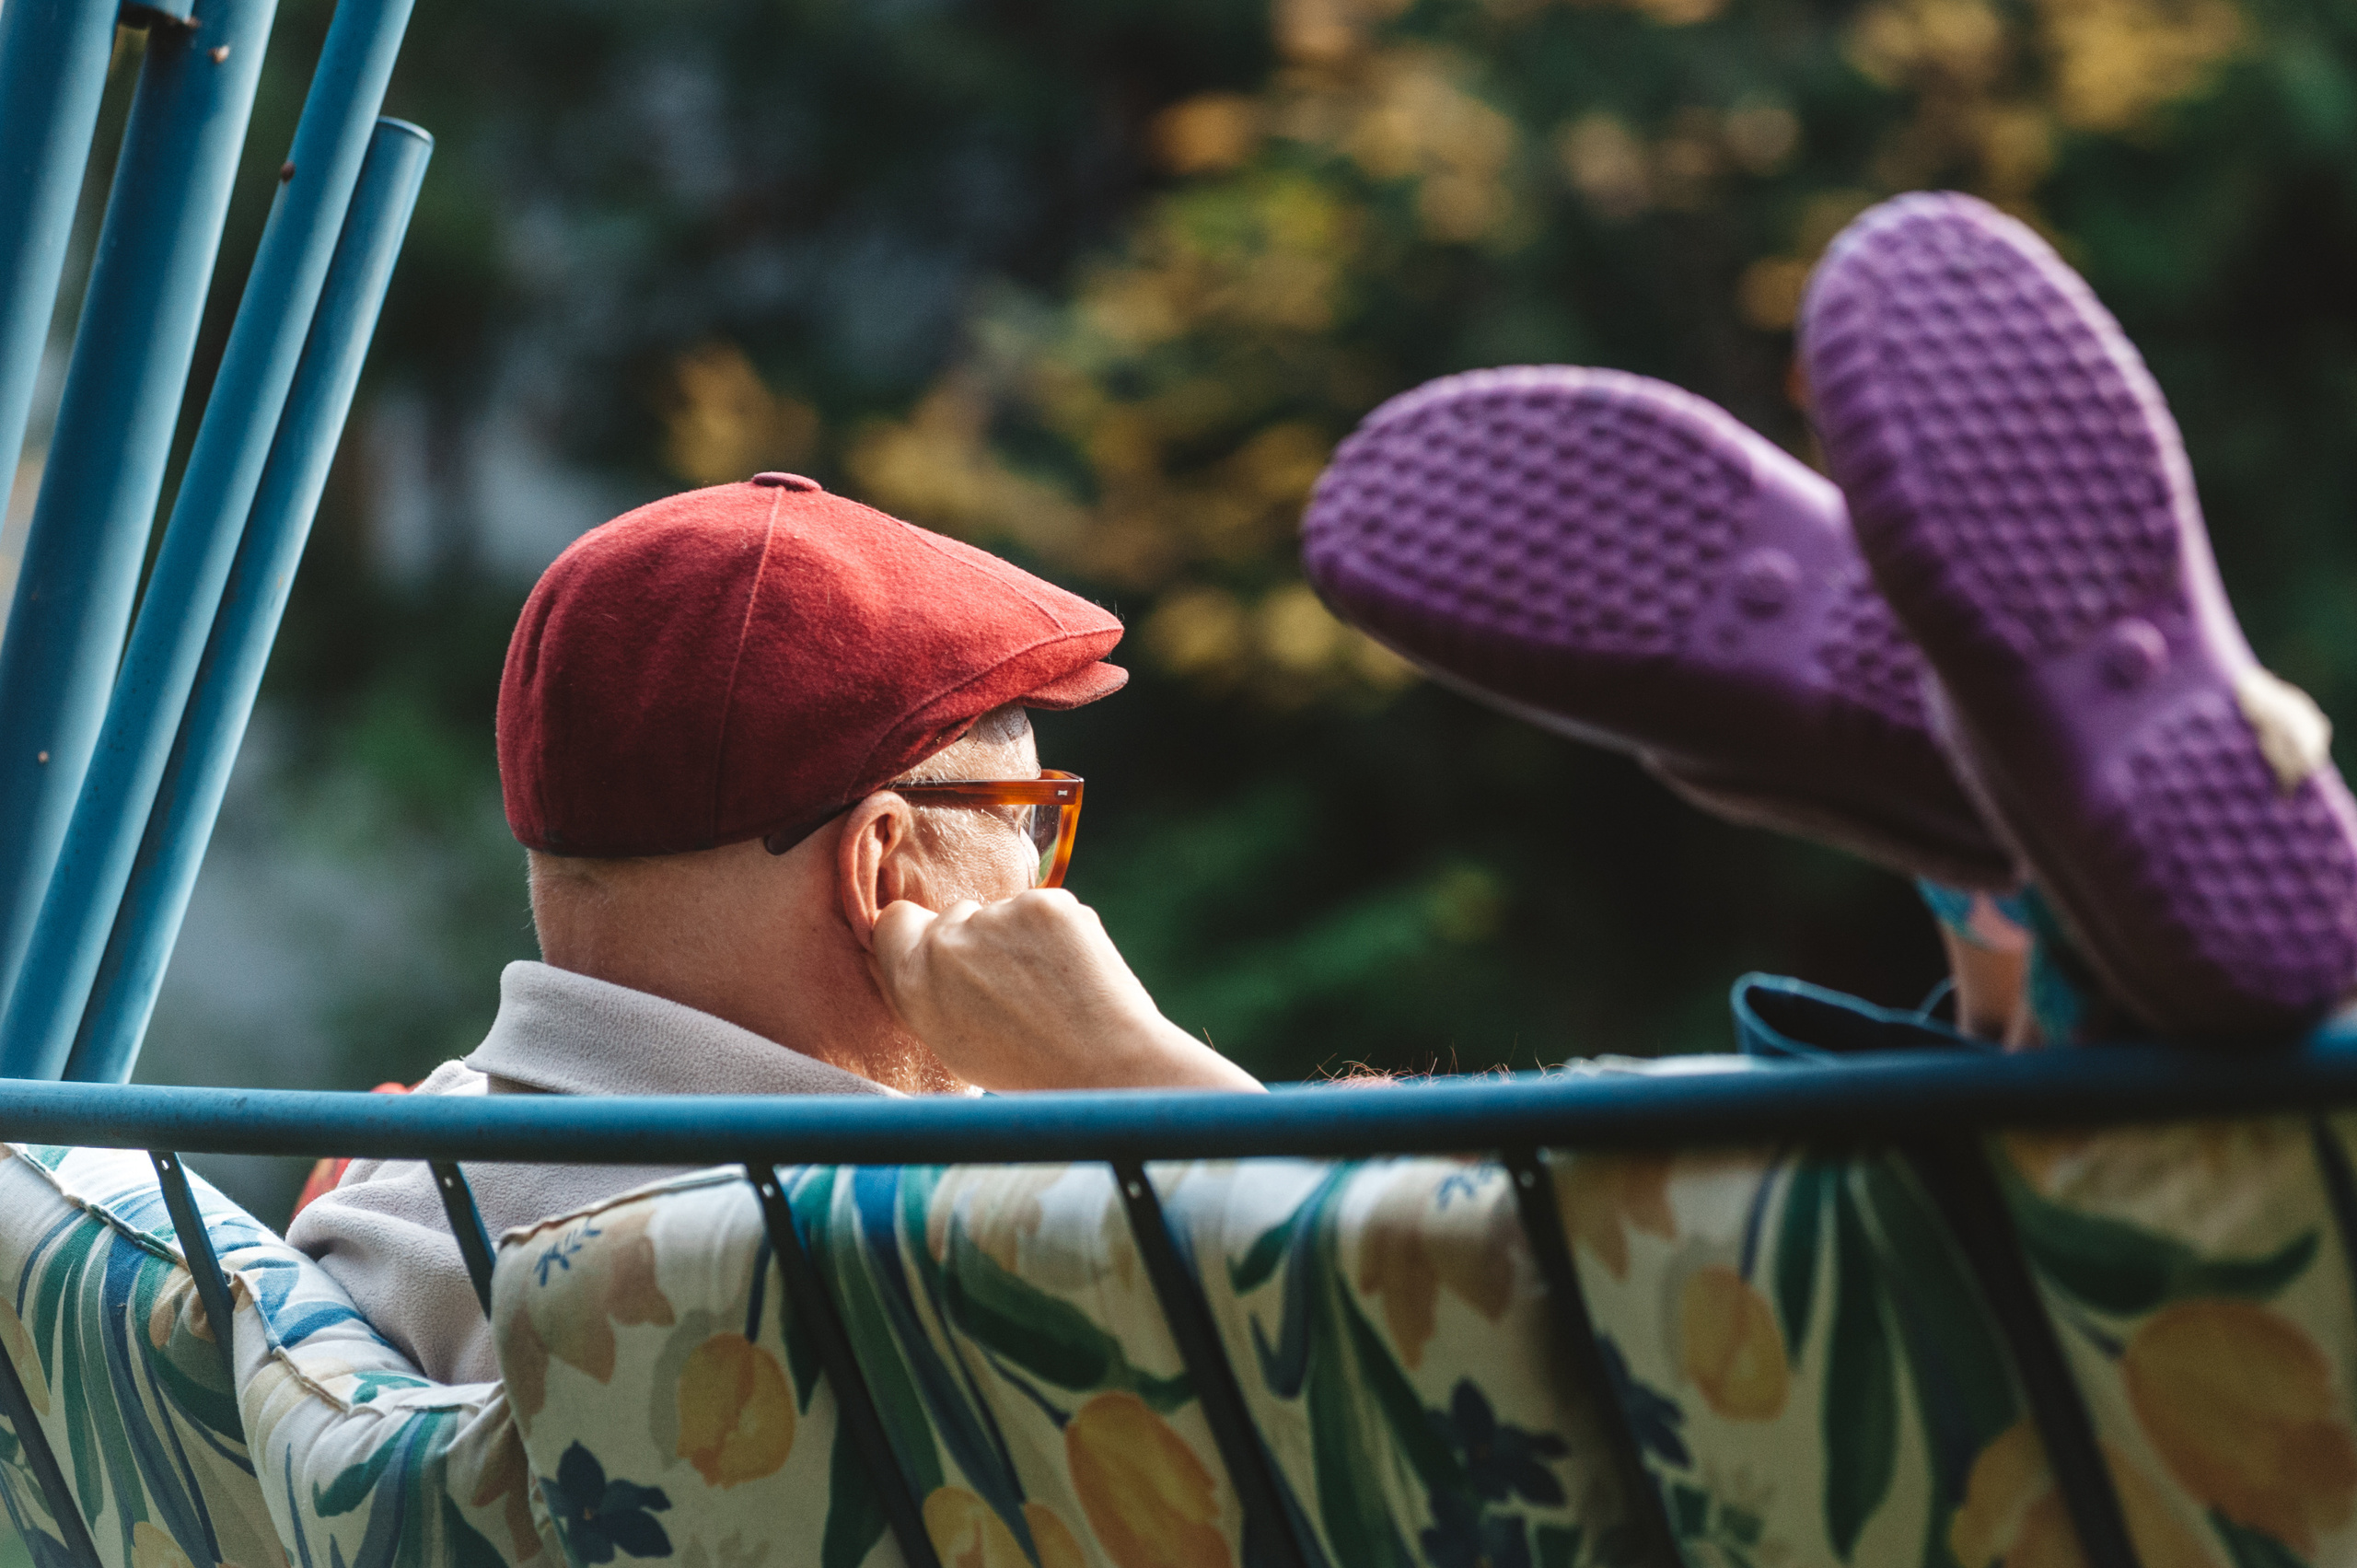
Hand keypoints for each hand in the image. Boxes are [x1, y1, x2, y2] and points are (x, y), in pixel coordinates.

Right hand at [870, 890, 1260, 1092]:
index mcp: (914, 982)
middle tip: (1015, 988)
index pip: (895, 922)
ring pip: (1006, 912)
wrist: (1105, 1067)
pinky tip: (1074, 972)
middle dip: (980, 940)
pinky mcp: (1046, 903)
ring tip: (1052, 989)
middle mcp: (947, 942)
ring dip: (1023, 937)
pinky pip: (1046, 909)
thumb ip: (928, 992)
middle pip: (956, 915)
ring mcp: (998, 917)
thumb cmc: (1029, 1069)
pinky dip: (1060, 932)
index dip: (919, 934)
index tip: (945, 951)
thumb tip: (920, 954)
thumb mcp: (951, 1043)